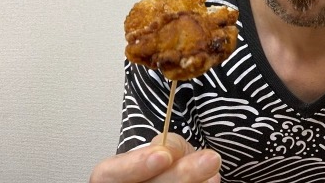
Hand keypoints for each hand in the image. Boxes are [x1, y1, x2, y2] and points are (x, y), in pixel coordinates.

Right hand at [90, 133, 220, 182]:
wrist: (175, 179)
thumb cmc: (165, 165)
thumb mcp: (164, 147)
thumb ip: (166, 145)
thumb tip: (170, 151)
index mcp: (113, 178)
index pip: (109, 174)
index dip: (135, 165)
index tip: (163, 156)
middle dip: (180, 175)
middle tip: (210, 159)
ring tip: (214, 174)